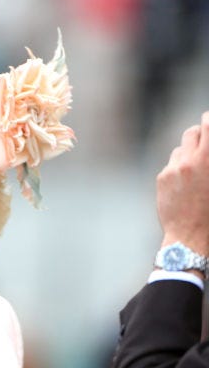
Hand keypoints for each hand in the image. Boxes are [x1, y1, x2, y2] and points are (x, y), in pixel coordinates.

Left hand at [157, 111, 208, 252]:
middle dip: (200, 133)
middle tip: (205, 141)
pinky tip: (185, 184)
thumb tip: (205, 149)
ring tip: (196, 167)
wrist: (191, 236)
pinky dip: (178, 168)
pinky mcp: (162, 178)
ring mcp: (175, 168)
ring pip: (180, 148)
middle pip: (193, 132)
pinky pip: (171, 164)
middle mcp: (193, 160)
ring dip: (188, 151)